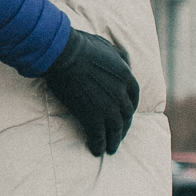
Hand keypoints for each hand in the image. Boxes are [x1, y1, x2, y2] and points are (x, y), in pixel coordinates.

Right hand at [42, 29, 138, 155]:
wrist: (61, 53)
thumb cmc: (79, 45)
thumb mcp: (106, 45)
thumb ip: (118, 56)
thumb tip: (125, 60)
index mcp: (126, 76)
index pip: (134, 97)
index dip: (130, 109)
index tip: (125, 115)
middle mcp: (121, 94)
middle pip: (126, 116)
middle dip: (123, 129)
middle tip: (117, 136)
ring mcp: (107, 106)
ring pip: (115, 129)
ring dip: (113, 141)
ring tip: (109, 149)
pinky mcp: (92, 115)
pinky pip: (98, 135)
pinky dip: (99, 145)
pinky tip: (96, 150)